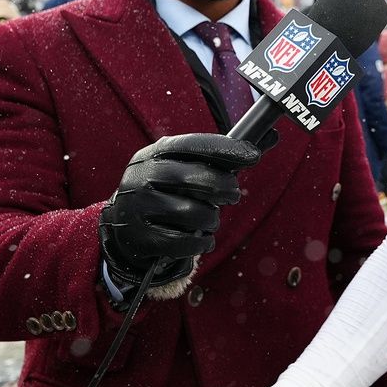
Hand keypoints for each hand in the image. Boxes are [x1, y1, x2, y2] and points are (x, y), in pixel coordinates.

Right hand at [98, 133, 259, 295]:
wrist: (123, 228)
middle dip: (224, 187)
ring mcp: (138, 207)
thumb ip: (212, 159)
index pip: (192, 144)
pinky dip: (201, 243)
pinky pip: (184, 242)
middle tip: (233, 195)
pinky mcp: (140, 238)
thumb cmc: (164, 194)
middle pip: (196, 178)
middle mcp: (141, 177)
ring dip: (212, 219)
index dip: (225, 149)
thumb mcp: (178, 169)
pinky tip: (203, 240)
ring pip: (194, 213)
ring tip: (210, 220)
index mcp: (152, 154)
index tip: (253, 155)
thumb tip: (263, 143)